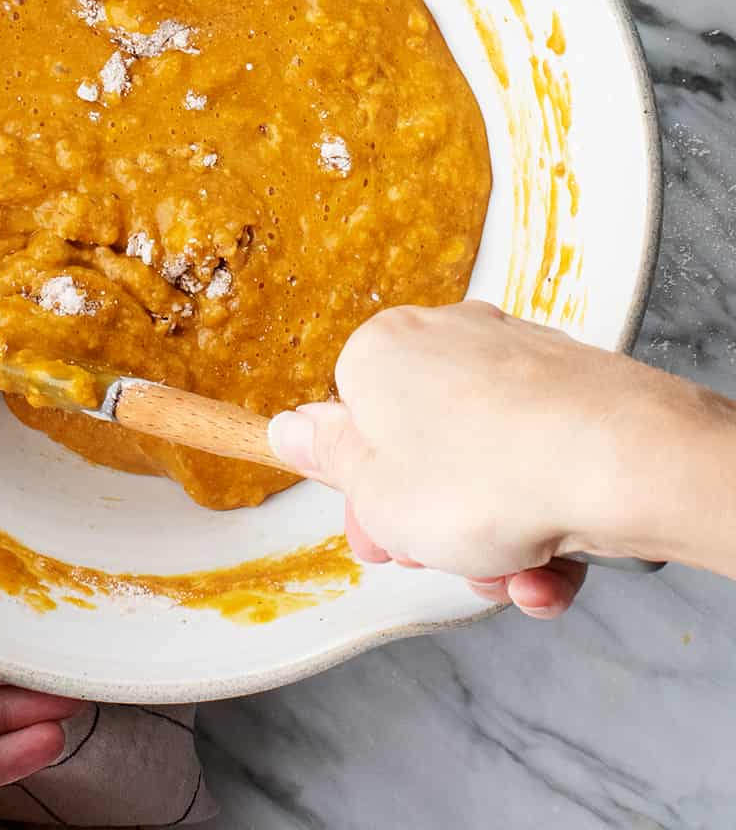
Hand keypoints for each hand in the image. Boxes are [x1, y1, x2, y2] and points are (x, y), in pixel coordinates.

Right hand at [268, 302, 735, 615]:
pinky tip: (549, 569)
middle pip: (418, 446)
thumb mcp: (374, 494)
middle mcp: (446, 338)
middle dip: (427, 519)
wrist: (621, 461)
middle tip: (438, 561)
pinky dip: (539, 517)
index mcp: (381, 352)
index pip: (351, 422)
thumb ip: (329, 462)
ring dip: (488, 535)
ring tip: (511, 575)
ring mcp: (514, 358)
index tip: (377, 533)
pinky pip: (535, 458)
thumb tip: (291, 431)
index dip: (362, 492)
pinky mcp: (571, 386)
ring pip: (482, 462)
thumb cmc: (482, 474)